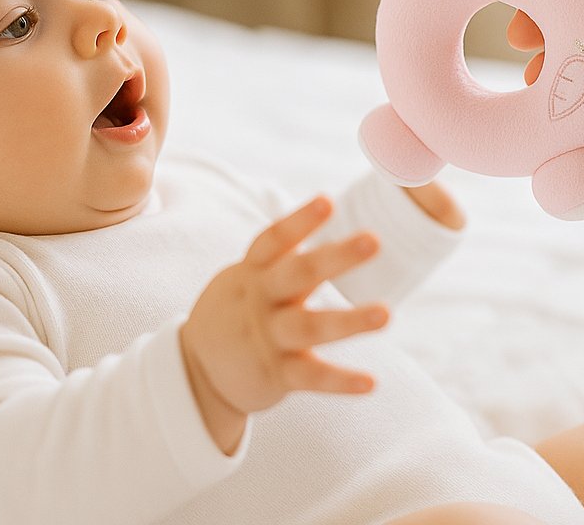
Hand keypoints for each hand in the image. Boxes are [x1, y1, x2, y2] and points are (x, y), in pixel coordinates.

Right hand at [180, 195, 388, 452]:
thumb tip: (321, 210)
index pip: (274, 240)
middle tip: (373, 240)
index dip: (300, 221)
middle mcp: (260, 301)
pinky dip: (341, 382)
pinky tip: (370, 382)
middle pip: (298, 274)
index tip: (327, 201)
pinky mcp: (276, 375)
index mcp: (252, 272)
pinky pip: (312, 377)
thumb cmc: (234, 312)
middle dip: (336, 257)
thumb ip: (280, 255)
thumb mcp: (245, 278)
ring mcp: (267, 338)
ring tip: (386, 314)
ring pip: (310, 327)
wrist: (196, 372)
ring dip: (350, 321)